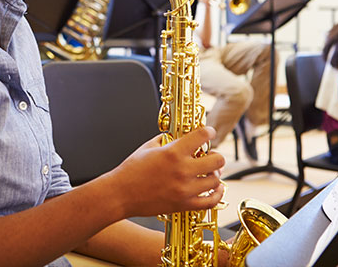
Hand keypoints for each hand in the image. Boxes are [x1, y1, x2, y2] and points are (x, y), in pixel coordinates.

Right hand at [108, 126, 224, 217]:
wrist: (120, 194)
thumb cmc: (131, 171)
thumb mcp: (147, 147)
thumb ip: (165, 140)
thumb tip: (176, 135)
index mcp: (172, 153)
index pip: (202, 136)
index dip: (208, 132)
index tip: (208, 132)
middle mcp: (182, 170)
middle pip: (216, 160)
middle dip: (216, 155)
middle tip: (210, 155)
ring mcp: (184, 189)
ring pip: (215, 180)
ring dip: (215, 174)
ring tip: (210, 172)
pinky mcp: (183, 204)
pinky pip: (210, 201)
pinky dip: (217, 194)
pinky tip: (216, 188)